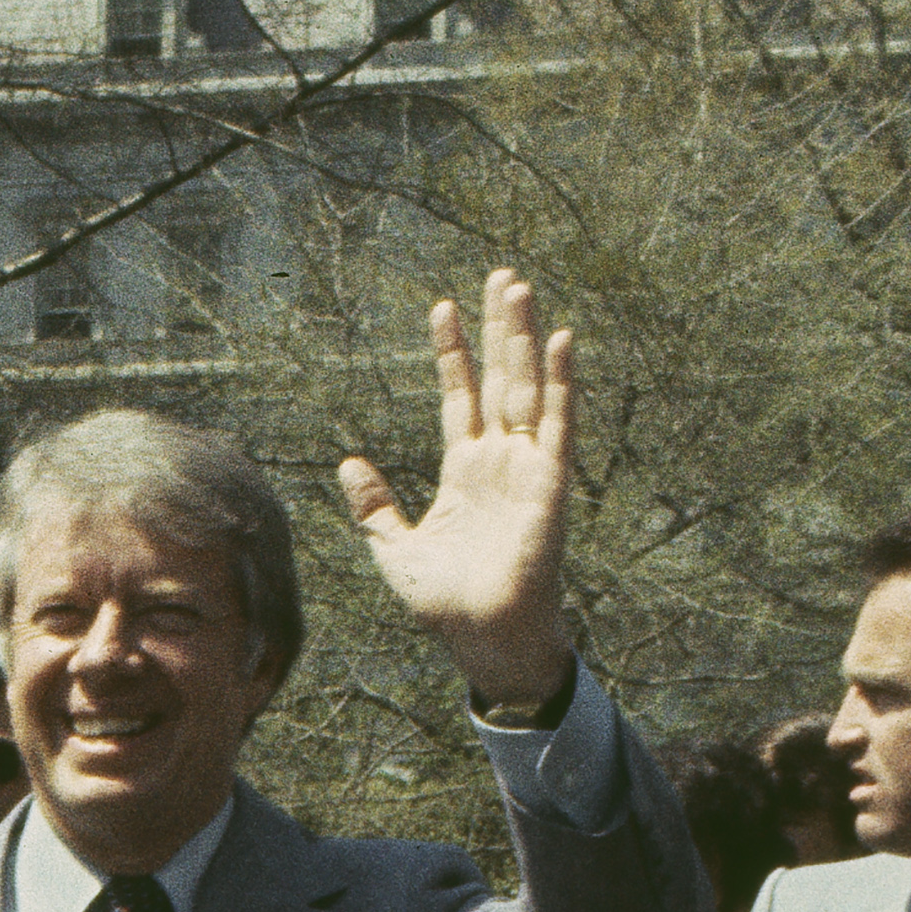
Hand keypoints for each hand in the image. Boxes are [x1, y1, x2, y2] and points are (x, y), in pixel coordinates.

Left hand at [331, 266, 579, 711]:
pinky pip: (558, 422)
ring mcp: (527, 465)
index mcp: (465, 470)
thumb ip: (374, 506)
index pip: (459, 396)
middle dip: (499, 327)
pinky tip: (562, 340)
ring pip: (528, 385)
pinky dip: (562, 381)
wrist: (481, 637)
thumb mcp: (394, 548)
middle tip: (500, 274)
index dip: (452, 353)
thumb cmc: (445, 601)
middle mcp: (499, 459)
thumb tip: (348, 463)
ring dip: (526, 337)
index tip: (442, 308)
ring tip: (519, 287)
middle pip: (500, 376)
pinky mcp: (550, 481)